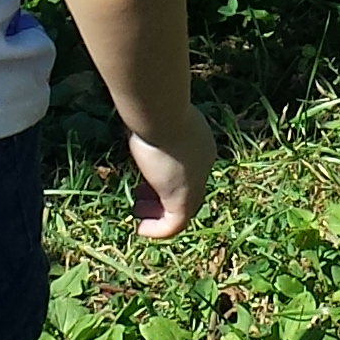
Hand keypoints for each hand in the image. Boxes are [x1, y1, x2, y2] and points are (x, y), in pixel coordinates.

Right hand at [124, 109, 213, 240]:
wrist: (162, 114)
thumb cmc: (153, 109)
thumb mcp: (153, 119)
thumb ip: (150, 128)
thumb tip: (136, 121)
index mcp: (199, 142)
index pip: (186, 169)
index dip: (164, 179)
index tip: (142, 183)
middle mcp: (204, 163)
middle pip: (185, 189)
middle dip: (161, 198)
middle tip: (140, 202)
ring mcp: (196, 183)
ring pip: (182, 209)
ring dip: (160, 215)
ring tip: (139, 216)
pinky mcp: (184, 199)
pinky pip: (175, 224)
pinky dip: (159, 230)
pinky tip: (141, 229)